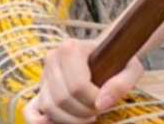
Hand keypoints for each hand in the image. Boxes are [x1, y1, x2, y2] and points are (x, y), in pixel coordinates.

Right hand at [22, 37, 142, 123]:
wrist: (107, 54)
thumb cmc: (119, 61)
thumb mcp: (131, 69)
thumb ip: (122, 83)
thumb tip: (101, 104)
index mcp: (70, 48)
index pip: (77, 86)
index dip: (93, 101)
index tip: (105, 101)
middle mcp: (52, 59)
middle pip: (62, 99)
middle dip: (83, 112)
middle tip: (98, 111)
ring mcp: (44, 76)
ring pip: (50, 108)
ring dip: (70, 120)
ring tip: (88, 115)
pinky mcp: (41, 90)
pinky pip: (32, 111)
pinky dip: (41, 122)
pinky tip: (58, 123)